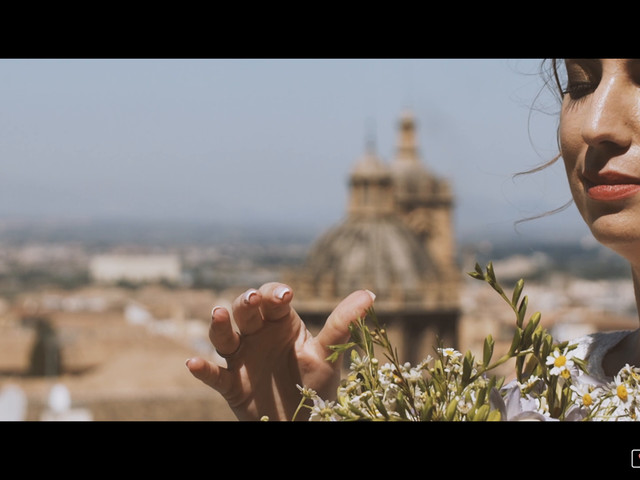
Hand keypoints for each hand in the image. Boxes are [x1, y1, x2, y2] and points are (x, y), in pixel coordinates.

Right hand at [186, 282, 375, 420]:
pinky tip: (193, 363)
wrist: (301, 423)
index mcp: (280, 323)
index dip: (276, 293)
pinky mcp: (231, 384)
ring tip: (218, 315)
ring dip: (219, 325)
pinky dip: (202, 369)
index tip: (286, 296)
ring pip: (224, 336)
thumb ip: (343, 324)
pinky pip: (214, 375)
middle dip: (247, 302)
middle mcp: (257, 335)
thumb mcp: (328, 354)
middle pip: (246, 311)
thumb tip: (369, 294)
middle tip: (254, 298)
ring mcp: (242, 358)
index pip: (273, 298)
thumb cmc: (314, 385)